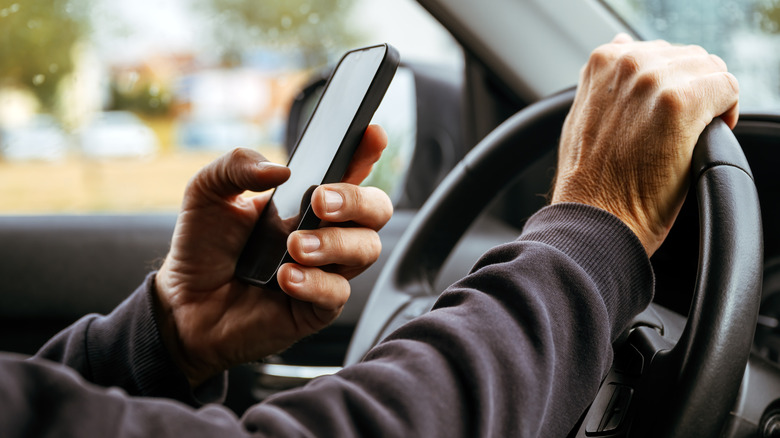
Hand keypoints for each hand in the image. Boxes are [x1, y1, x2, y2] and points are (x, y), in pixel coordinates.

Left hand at [154, 125, 392, 386]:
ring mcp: (325, 270)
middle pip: (377, 210)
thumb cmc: (202, 246)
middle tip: (319, 202)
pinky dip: (314, 283)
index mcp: (307, 200)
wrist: (182, 304)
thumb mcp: (207, 192)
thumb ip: (237, 165)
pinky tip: (284, 278)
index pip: (352, 170)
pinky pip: (337, 293)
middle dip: (357, 200)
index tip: (370, 134)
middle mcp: (325, 232)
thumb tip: (281, 171)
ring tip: (292, 246)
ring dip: (335, 243)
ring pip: (367, 250)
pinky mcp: (316, 308)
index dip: (368, 151)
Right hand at [552, 34, 738, 254]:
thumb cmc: (589, 181)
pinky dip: (725, 113)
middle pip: (689, 57)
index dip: (668, 87)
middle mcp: (628, 63)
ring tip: (688, 135)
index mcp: (603, 61)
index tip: (660, 117)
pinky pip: (727, 89)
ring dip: (708, 101)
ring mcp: (653, 80)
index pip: (661, 52)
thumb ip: (606, 82)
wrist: (594, 217)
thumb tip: (622, 48)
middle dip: (691, 90)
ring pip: (711, 70)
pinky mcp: (680, 102)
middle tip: (676, 131)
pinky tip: (700, 139)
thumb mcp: (583, 117)